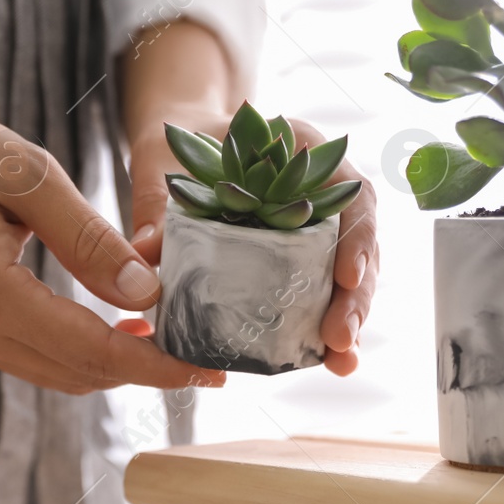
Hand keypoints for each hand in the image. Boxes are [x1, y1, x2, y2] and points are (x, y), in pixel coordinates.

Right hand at [0, 16, 224, 394]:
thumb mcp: (26, 174)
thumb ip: (87, 237)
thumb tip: (145, 291)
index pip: (90, 349)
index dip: (155, 364)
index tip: (208, 367)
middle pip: (80, 373)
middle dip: (148, 369)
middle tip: (207, 353)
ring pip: (62, 373)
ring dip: (120, 362)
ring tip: (175, 337)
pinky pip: (41, 356)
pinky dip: (88, 349)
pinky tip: (125, 323)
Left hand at [117, 21, 377, 376]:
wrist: (184, 143)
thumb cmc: (182, 145)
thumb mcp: (166, 164)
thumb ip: (157, 203)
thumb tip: (144, 251)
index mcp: (304, 151)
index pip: (352, 192)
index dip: (357, 235)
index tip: (347, 276)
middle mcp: (323, 188)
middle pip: (359, 242)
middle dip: (356, 295)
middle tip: (340, 339)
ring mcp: (318, 224)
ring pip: (351, 271)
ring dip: (350, 316)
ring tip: (341, 360)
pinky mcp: (303, 255)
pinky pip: (325, 289)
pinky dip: (325, 321)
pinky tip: (326, 358)